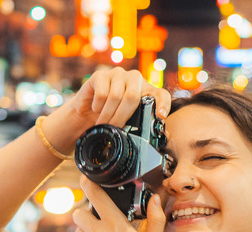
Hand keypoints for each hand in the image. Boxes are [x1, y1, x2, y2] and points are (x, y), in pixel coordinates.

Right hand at [40, 67, 171, 153]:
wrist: (86, 113)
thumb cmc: (111, 118)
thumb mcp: (129, 124)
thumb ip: (146, 127)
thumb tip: (165, 137)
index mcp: (146, 91)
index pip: (161, 94)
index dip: (163, 104)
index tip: (161, 116)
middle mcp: (135, 79)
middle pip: (132, 96)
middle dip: (121, 116)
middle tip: (114, 128)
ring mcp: (118, 74)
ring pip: (115, 96)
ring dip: (107, 114)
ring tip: (102, 123)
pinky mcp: (100, 75)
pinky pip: (101, 93)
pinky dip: (98, 106)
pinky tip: (96, 109)